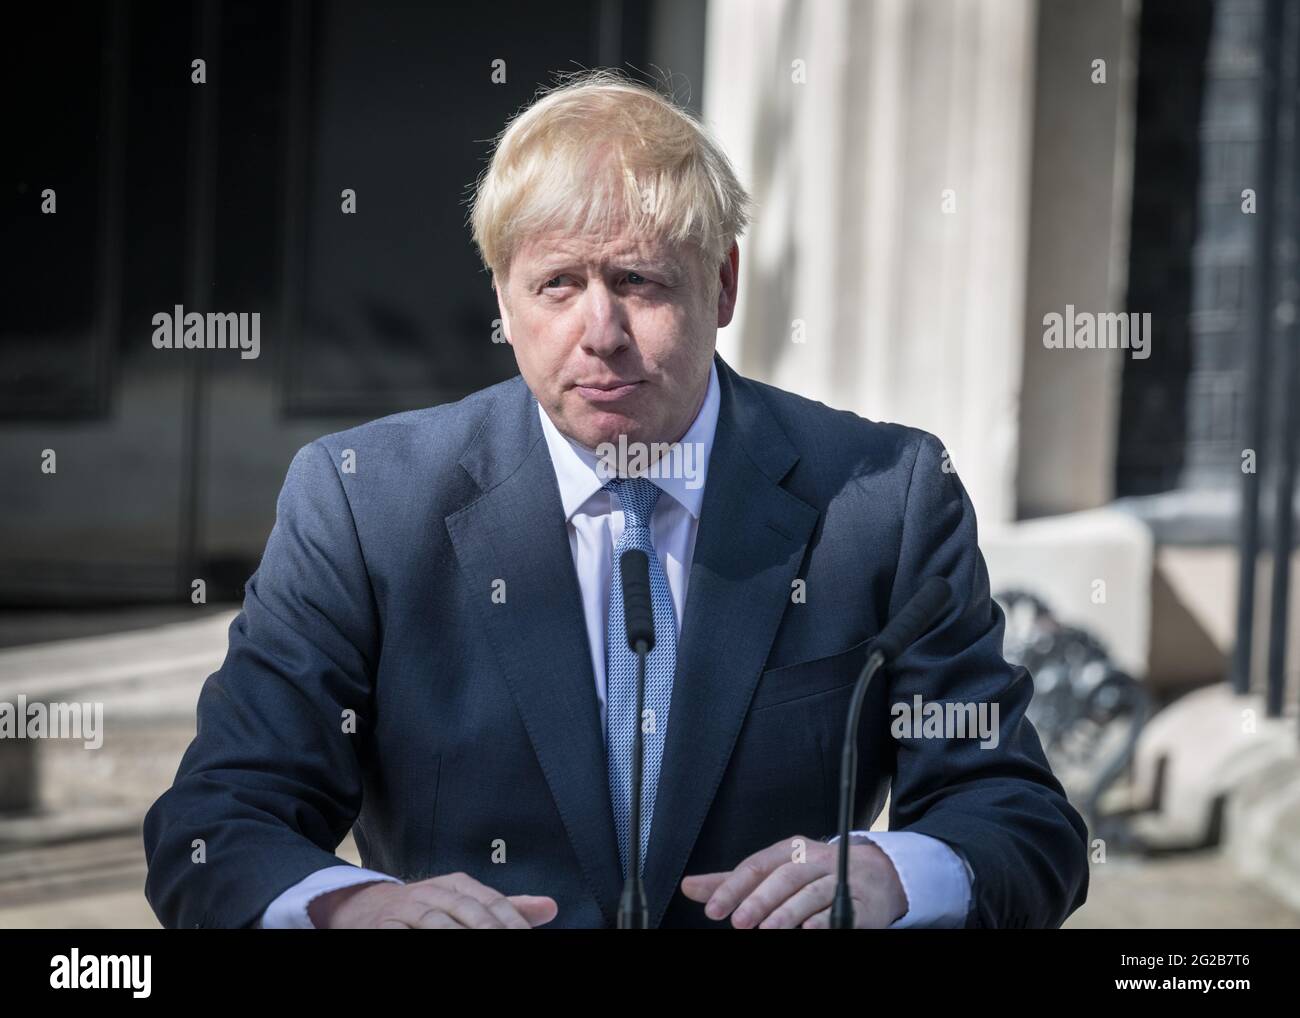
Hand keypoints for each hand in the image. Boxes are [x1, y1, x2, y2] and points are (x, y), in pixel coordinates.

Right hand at [310, 871, 558, 928]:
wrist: (362, 906)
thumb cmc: (423, 907)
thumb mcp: (463, 901)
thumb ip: (504, 908)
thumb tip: (550, 908)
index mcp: (458, 885)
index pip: (492, 903)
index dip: (512, 922)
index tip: (528, 938)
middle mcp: (434, 893)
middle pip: (468, 913)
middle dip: (490, 931)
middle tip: (509, 944)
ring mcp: (407, 910)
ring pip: (437, 924)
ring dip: (456, 936)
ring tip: (481, 948)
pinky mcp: (383, 928)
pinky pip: (403, 936)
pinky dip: (418, 941)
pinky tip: (432, 947)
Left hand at [680, 834, 907, 927]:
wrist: (876, 874)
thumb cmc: (814, 873)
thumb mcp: (773, 871)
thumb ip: (733, 881)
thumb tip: (689, 887)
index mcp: (789, 850)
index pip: (757, 865)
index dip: (734, 887)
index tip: (714, 910)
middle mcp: (813, 859)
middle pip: (784, 877)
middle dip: (760, 900)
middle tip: (739, 922)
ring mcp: (838, 877)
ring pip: (811, 892)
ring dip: (788, 912)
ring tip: (768, 931)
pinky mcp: (861, 900)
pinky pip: (840, 907)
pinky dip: (823, 919)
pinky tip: (808, 930)